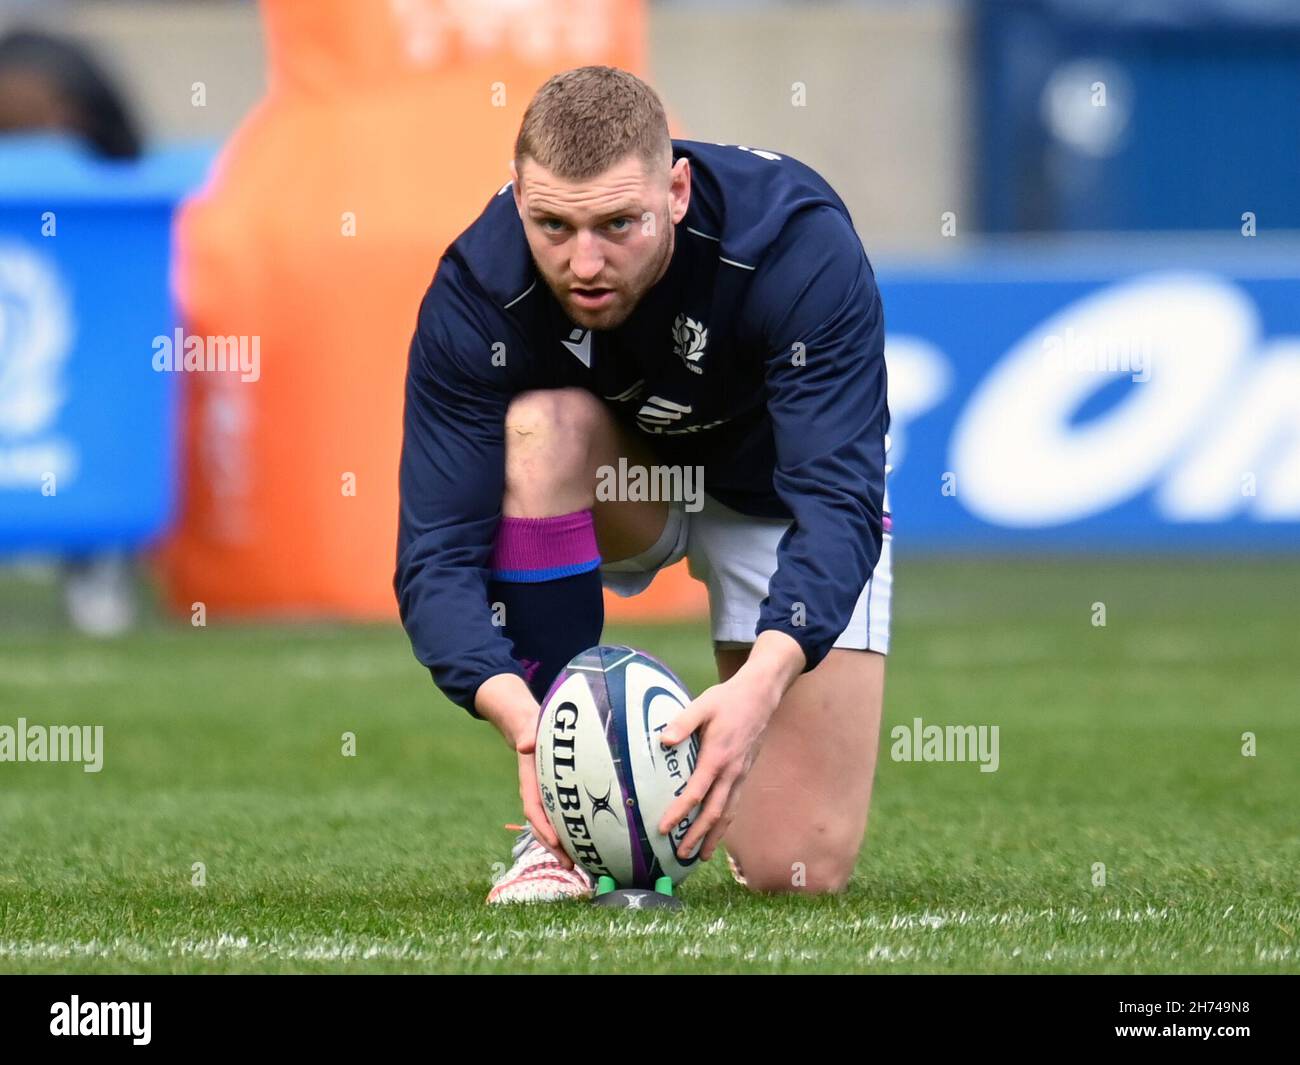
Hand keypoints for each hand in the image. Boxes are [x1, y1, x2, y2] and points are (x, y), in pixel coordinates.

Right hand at [476, 672, 573, 869]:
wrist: (528, 725)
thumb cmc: (531, 726)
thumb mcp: (529, 727)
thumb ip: (527, 735)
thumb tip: (524, 745)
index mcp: (529, 781)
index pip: (534, 809)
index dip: (542, 827)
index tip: (554, 842)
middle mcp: (537, 793)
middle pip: (542, 826)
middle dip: (554, 847)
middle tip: (570, 865)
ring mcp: (547, 797)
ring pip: (552, 825)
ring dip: (562, 846)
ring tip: (577, 865)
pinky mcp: (557, 796)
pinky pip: (562, 817)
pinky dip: (571, 832)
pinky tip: (587, 845)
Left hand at [654, 669, 782, 862]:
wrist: (761, 696)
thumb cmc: (728, 700)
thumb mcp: (703, 705)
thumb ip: (682, 723)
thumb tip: (663, 740)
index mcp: (717, 758)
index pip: (695, 793)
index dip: (679, 813)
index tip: (664, 829)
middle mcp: (731, 772)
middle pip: (714, 812)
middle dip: (698, 836)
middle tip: (682, 856)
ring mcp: (740, 775)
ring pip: (728, 812)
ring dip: (714, 836)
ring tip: (701, 855)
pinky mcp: (744, 773)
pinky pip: (734, 803)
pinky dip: (725, 822)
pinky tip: (717, 830)